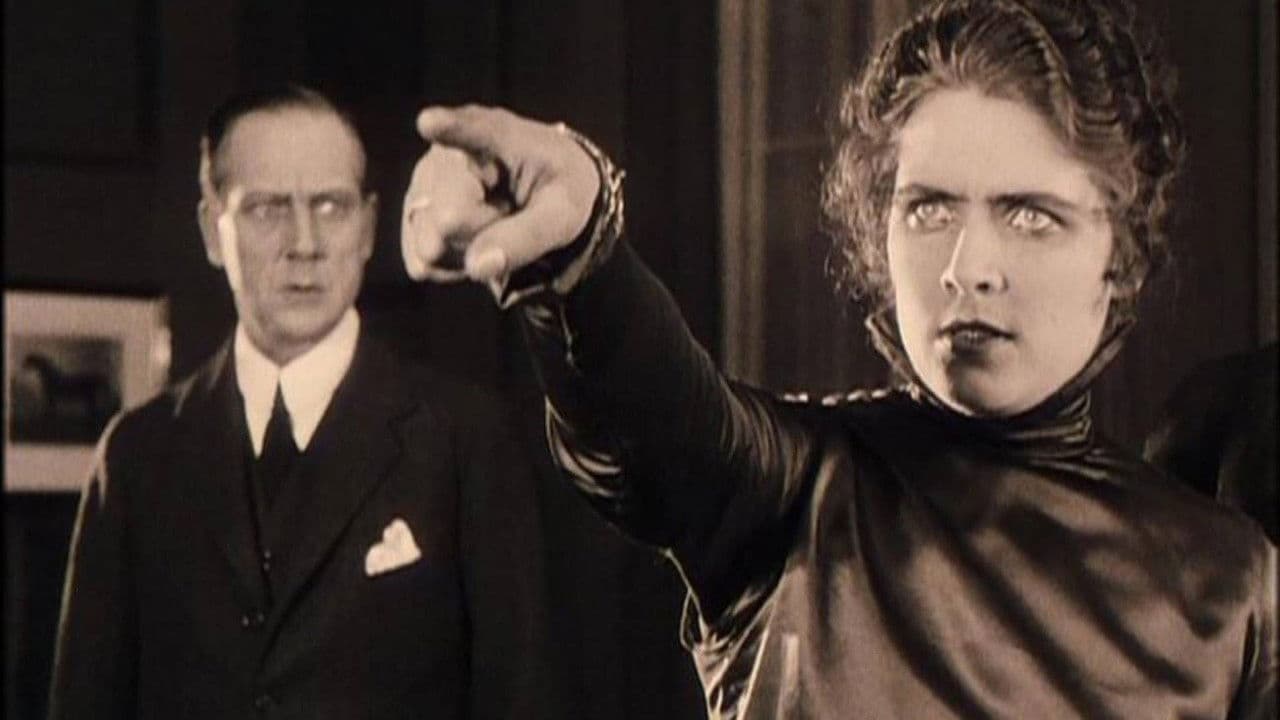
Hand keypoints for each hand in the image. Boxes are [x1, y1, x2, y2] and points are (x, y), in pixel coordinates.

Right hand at [404, 105, 600, 282]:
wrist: (544, 192)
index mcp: (494, 134)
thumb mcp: (561, 214)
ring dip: (467, 250)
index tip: (428, 123)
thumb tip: (476, 267)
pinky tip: (473, 242)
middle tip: (509, 212)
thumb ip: (526, 237)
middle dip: (481, 233)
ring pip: (431, 244)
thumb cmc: (556, 191)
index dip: (447, 128)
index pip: (469, 130)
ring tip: (493, 221)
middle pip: (449, 219)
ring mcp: (422, 182)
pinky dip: (453, 264)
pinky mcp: (412, 212)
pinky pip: (423, 261)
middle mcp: (446, 151)